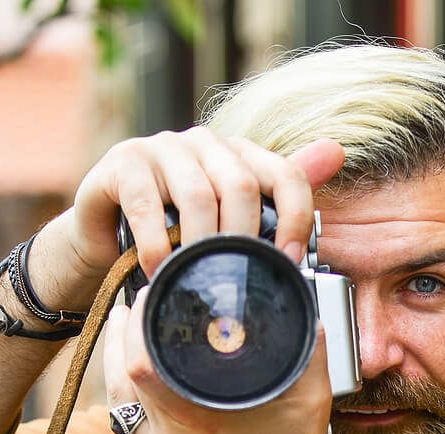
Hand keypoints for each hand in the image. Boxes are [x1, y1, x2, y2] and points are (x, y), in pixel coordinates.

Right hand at [57, 129, 346, 285]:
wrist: (107, 240)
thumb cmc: (177, 235)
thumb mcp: (230, 227)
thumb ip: (280, 200)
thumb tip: (336, 152)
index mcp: (240, 156)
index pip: (286, 174)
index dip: (296, 217)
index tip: (290, 263)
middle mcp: (205, 143)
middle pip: (241, 185)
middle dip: (244, 239)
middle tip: (237, 280)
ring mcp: (162, 147)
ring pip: (197, 193)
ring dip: (200, 245)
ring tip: (197, 280)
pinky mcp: (124, 161)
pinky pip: (146, 201)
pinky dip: (156, 242)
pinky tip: (158, 271)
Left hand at [101, 286, 339, 433]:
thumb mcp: (311, 400)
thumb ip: (309, 348)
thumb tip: (303, 302)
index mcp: (201, 426)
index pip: (141, 365)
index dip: (135, 326)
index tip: (147, 299)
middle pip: (119, 381)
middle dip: (122, 338)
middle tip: (132, 309)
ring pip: (116, 407)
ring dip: (115, 368)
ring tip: (123, 336)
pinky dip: (124, 404)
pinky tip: (129, 383)